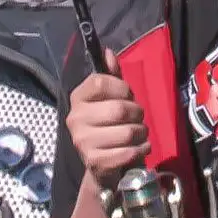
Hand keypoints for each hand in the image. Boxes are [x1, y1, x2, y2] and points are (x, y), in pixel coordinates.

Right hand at [66, 49, 149, 190]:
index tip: (128, 95)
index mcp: (78, 98)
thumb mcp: (111, 98)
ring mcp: (82, 142)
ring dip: (142, 133)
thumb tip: (107, 51)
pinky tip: (141, 148)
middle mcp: (75, 118)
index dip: (122, 87)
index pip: (100, 81)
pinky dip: (141, 149)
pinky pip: (128, 152)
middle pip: (119, 108)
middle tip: (138, 118)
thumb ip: (111, 75)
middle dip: (137, 113)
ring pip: (127, 132)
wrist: (102, 166)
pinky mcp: (94, 162)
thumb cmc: (109, 125)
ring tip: (140, 134)